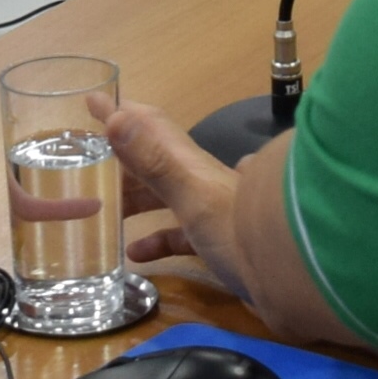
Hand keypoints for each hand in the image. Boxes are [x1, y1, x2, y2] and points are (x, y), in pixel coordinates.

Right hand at [98, 96, 250, 294]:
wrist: (293, 277)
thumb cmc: (242, 231)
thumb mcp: (195, 197)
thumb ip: (156, 161)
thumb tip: (116, 118)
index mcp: (189, 164)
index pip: (149, 127)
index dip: (121, 113)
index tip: (90, 101)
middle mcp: (198, 182)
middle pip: (151, 163)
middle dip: (120, 159)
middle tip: (83, 163)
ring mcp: (209, 213)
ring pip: (162, 198)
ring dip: (133, 199)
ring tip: (101, 209)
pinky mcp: (216, 244)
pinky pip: (178, 236)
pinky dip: (156, 240)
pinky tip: (135, 254)